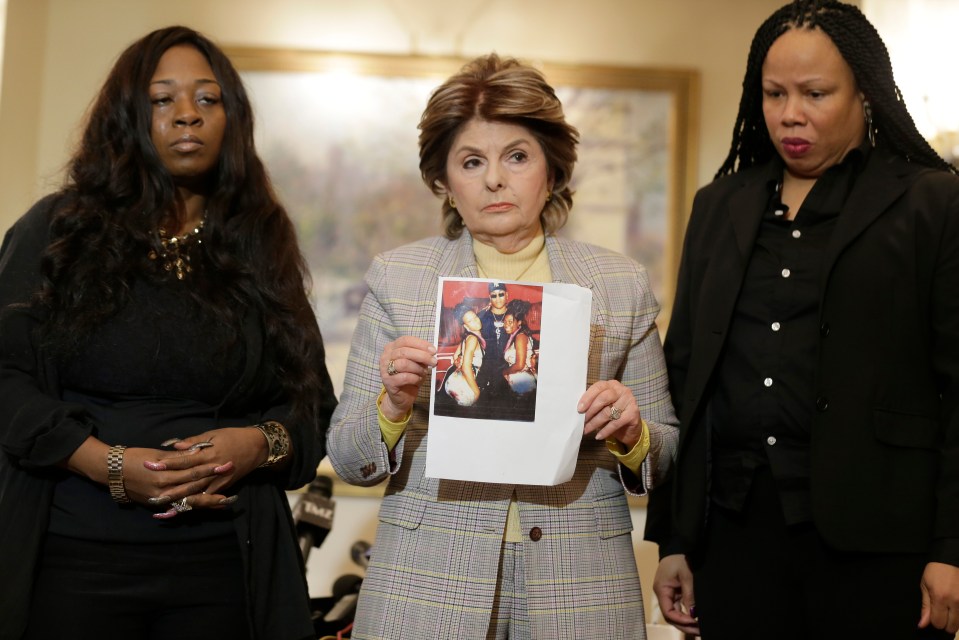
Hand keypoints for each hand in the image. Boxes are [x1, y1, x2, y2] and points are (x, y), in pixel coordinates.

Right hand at [120, 444, 234, 515]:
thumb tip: (197, 452)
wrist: (113, 472)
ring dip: (208, 501)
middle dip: (214, 484)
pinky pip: (180, 507)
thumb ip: (177, 457)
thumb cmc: (135, 458)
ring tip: (226, 500)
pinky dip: (194, 507)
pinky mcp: (159, 505)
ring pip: (189, 501)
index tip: (224, 464)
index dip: (209, 469)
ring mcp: (162, 500)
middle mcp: (164, 490)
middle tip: (230, 481)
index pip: (192, 472)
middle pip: (194, 488)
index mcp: (164, 475)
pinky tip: (206, 507)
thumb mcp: (156, 454)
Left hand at [140, 427, 266, 517]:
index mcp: (209, 454)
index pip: (185, 460)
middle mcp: (213, 470)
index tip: (151, 466)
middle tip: (152, 494)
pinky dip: (195, 504)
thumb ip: (193, 442)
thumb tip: (174, 446)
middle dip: (170, 488)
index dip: (168, 464)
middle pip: (188, 481)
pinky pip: (207, 497)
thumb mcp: (213, 434)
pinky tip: (182, 508)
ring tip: (163, 505)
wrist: (257, 446)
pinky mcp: (223, 487)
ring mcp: (219, 480)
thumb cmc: (233, 436)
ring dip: (180, 500)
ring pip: (197, 493)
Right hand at [380, 336, 436, 420]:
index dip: (420, 344)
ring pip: (404, 364)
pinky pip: (404, 377)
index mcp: (392, 348)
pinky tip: (418, 380)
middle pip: (404, 351)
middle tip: (434, 362)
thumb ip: (421, 355)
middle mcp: (386, 357)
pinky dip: (415, 378)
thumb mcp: (416, 363)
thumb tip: (432, 351)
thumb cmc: (410, 376)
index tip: (433, 350)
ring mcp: (385, 369)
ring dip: (418, 368)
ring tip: (423, 373)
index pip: (405, 340)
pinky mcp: (388, 382)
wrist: (402, 397)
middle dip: (422, 356)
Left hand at [578, 379, 642, 448]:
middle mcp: (622, 390)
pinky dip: (605, 430)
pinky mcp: (633, 413)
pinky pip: (616, 423)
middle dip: (591, 410)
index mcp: (612, 385)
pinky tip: (598, 436)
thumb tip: (579, 410)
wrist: (629, 428)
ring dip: (595, 423)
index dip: (588, 398)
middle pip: (604, 398)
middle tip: (583, 421)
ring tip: (587, 430)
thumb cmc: (612, 414)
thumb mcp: (602, 406)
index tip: (579, 409)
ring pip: (608, 412)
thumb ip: (593, 403)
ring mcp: (630, 401)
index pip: (598, 387)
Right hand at [653, 554, 699, 635]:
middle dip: (684, 625)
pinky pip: (680, 607)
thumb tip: (693, 613)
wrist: (679, 545)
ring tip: (700, 628)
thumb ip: (689, 595)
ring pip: (676, 613)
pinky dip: (687, 614)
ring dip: (686, 622)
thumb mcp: (686, 575)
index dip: (680, 620)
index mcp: (661, 589)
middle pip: (671, 616)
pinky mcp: (675, 592)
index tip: (694, 623)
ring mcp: (669, 593)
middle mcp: (663, 594)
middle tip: (699, 631)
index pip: (668, 612)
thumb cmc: (680, 557)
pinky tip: (696, 619)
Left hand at [919, 561, 958, 632]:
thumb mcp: (925, 587)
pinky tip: (955, 607)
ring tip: (949, 609)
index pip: (938, 623)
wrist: (951, 559)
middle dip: (945, 623)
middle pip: (952, 627)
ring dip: (954, 620)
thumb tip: (922, 625)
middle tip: (942, 613)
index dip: (934, 622)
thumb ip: (925, 607)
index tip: (933, 615)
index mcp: (940, 598)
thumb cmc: (934, 572)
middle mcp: (955, 602)